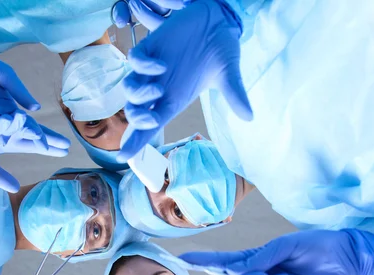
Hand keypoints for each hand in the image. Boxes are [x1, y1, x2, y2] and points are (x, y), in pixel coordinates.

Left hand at [0, 24, 40, 125]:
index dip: (32, 132)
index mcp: (6, 107)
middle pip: (8, 129)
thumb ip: (19, 91)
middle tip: (21, 124)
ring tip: (6, 120)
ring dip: (0, 129)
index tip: (41, 139)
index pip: (22, 124)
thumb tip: (37, 108)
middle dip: (16, 130)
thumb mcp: (4, 75)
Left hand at [118, 0, 251, 160]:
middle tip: (151, 117)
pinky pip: (134, 60)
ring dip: (138, 94)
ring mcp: (152, 68)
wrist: (218, 19)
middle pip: (134, 111)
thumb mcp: (228, 75)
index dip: (136, 141)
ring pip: (129, 88)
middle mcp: (160, 88)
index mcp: (174, 100)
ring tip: (158, 87)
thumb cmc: (221, 50)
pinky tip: (160, 65)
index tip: (123, 156)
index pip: (151, 126)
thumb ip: (235, 95)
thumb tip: (250, 117)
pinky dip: (142, 65)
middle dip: (136, 119)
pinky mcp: (150, 46)